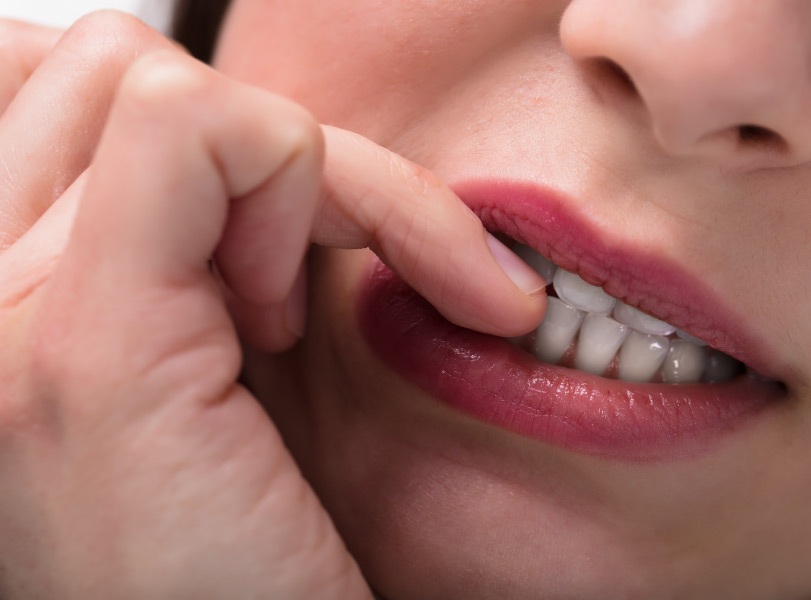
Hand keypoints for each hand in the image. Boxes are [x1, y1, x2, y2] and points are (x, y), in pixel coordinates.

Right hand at [0, 11, 544, 597]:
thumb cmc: (239, 544)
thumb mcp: (195, 350)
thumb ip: (179, 231)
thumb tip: (235, 126)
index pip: (67, 85)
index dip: (190, 148)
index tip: (250, 276)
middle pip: (119, 70)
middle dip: (250, 159)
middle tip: (278, 294)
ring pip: (167, 81)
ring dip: (284, 181)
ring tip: (274, 318)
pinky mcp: (82, 348)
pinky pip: (203, 128)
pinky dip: (303, 192)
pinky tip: (287, 326)